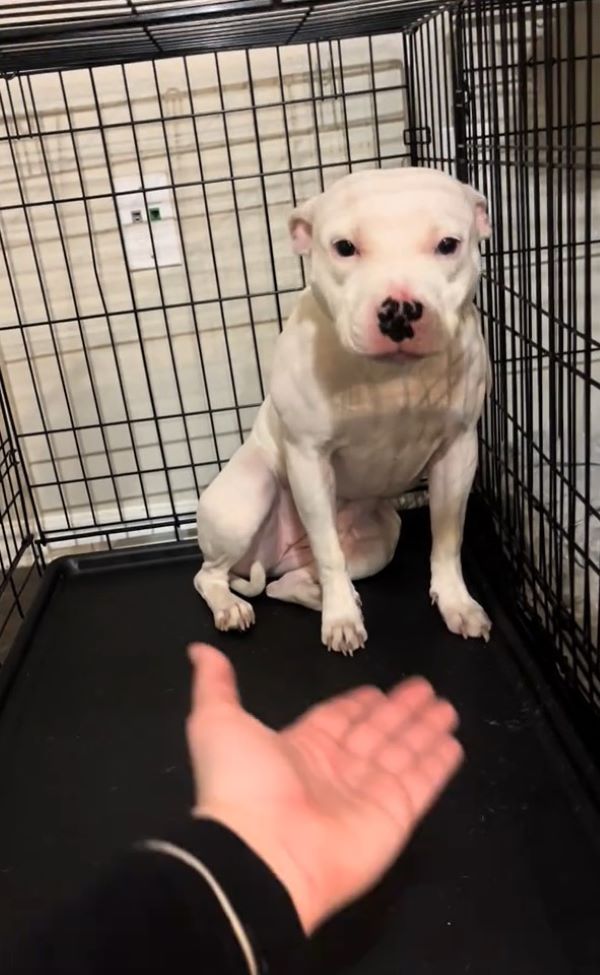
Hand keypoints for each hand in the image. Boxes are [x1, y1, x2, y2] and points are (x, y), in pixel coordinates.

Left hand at [187, 643, 462, 933]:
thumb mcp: (216, 722)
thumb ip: (215, 686)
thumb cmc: (240, 785)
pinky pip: (420, 783)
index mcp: (299, 750)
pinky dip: (438, 764)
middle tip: (425, 688)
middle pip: (375, 734)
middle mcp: (335, 772)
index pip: (336, 721)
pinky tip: (454, 744)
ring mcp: (366, 796)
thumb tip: (200, 650)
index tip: (376, 689)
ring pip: (402, 753)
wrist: (260, 854)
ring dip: (424, 731)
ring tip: (447, 708)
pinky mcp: (393, 817)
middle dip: (399, 712)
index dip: (357, 706)